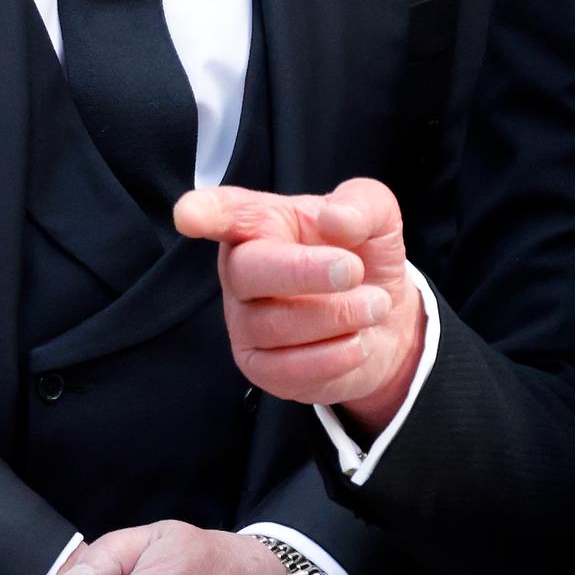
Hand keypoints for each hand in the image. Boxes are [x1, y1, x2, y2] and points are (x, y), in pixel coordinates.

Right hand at [174, 177, 423, 429]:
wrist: (385, 320)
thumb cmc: (363, 256)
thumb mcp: (377, 217)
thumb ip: (362, 205)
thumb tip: (337, 220)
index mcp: (262, 223)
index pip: (225, 213)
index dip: (205, 212)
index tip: (189, 215)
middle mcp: (242, 271)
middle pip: (249, 271)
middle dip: (303, 271)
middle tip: (353, 270)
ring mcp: (245, 322)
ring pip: (276, 324)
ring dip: (338, 316)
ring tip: (377, 304)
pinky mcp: (259, 367)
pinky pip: (288, 369)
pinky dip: (335, 356)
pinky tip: (358, 342)